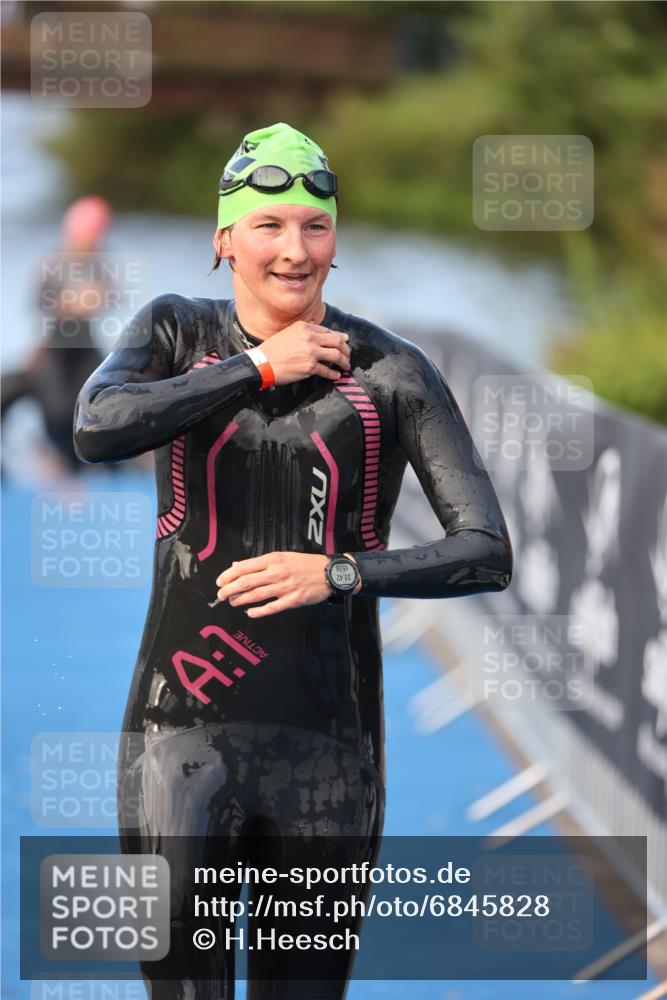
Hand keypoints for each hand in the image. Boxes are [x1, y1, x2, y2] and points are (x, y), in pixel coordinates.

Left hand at [215, 551, 360, 618]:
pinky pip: (272, 607)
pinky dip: (259, 611)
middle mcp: (277, 572)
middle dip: (229, 589)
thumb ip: (260, 563)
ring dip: (241, 600)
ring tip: (233, 602)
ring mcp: (285, 587)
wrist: (329, 572)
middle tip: (221, 595)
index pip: (244, 567)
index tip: (220, 581)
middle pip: (246, 582)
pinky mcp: (293, 600)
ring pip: (256, 595)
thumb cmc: (305, 564)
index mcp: (273, 559)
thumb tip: (237, 566)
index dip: (228, 575)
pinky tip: (250, 613)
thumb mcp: (282, 557)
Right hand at [252, 320, 350, 386]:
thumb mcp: (288, 332)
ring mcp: (311, 353)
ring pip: (336, 355)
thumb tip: (317, 331)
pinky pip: (327, 371)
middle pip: (338, 341)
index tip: (343, 341)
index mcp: (305, 327)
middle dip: (346, 349)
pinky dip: (334, 374)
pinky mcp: (310, 367)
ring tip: (346, 366)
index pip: (328, 331)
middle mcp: (310, 338)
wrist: (262, 363)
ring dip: (344, 361)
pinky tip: (336, 376)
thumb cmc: (273, 349)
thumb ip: (303, 331)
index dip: (339, 337)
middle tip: (348, 354)